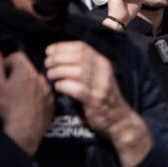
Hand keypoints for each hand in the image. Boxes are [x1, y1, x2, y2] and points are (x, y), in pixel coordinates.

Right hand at [0, 49, 51, 156]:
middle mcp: (40, 78)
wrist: (24, 131)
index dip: (7, 63)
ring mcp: (47, 91)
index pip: (17, 56)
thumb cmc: (8, 108)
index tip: (2, 75)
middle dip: (16, 74)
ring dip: (26, 85)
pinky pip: (42, 93)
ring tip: (17, 98)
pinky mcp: (51, 103)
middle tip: (8, 88)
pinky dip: (35, 95)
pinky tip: (26, 105)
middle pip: (27, 68)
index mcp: (26, 71)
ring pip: (35, 81)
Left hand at [45, 41, 150, 166]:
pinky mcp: (95, 100)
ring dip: (58, 72)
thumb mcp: (98, 76)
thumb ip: (84, 65)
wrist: (119, 120)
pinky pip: (75, 88)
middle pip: (76, 57)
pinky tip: (58, 88)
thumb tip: (57, 55)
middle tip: (48, 65)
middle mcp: (103, 72)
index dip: (61, 47)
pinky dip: (62, 86)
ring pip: (75, 71)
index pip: (81, 47)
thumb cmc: (103, 97)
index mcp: (103, 63)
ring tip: (51, 76)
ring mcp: (100, 86)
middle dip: (57, 59)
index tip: (49, 52)